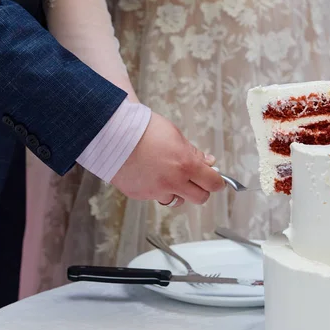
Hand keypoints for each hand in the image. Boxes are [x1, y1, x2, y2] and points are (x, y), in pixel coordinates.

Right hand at [110, 113, 224, 206]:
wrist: (112, 133)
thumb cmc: (143, 129)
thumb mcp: (175, 135)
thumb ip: (193, 152)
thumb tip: (208, 162)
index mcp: (186, 165)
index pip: (213, 183)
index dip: (217, 181)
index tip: (216, 179)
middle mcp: (173, 182)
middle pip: (200, 198)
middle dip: (201, 189)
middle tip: (195, 180)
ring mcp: (155, 191)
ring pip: (176, 200)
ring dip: (177, 192)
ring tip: (167, 175)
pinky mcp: (140, 195)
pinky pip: (155, 196)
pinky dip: (155, 188)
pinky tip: (148, 173)